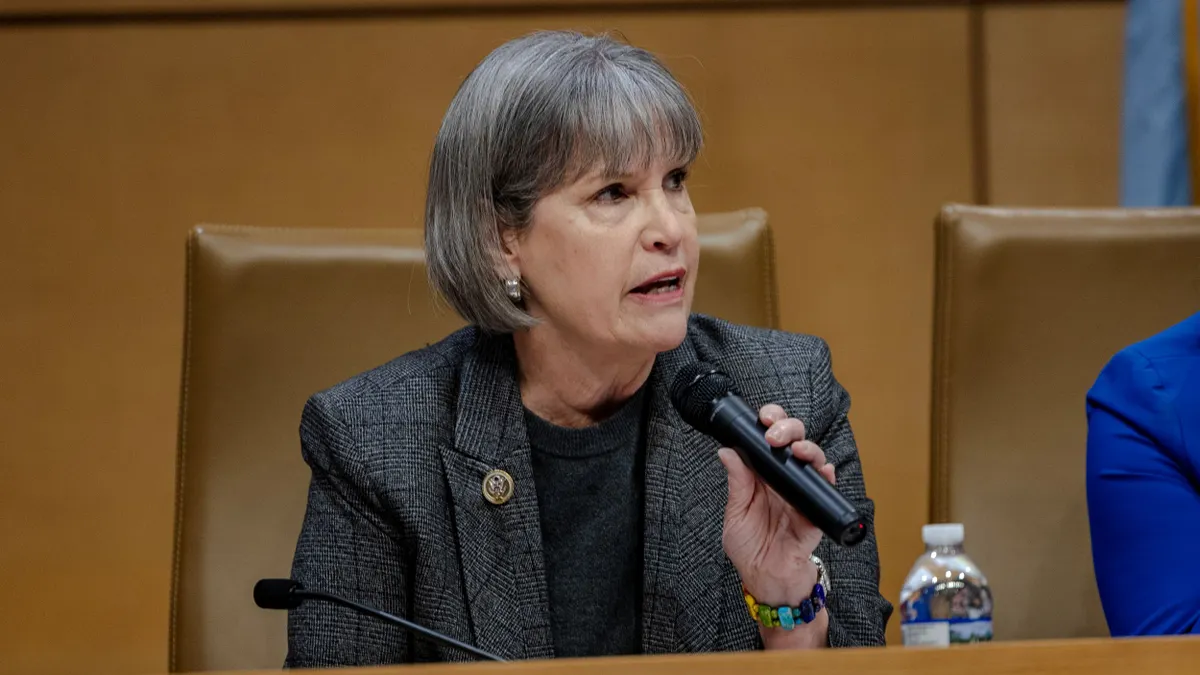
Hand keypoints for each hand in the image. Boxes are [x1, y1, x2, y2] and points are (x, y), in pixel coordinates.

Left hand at [719, 403, 834, 608]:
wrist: (766, 579)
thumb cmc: (749, 548)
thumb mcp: (735, 514)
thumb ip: (737, 483)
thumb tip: (727, 451)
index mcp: (762, 476)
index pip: (768, 440)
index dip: (770, 422)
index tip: (763, 418)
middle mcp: (783, 480)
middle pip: (793, 441)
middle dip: (788, 428)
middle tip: (775, 434)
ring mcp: (801, 493)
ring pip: (812, 460)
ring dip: (808, 449)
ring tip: (798, 451)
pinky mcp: (815, 511)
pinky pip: (825, 490)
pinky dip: (826, 477)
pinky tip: (823, 470)